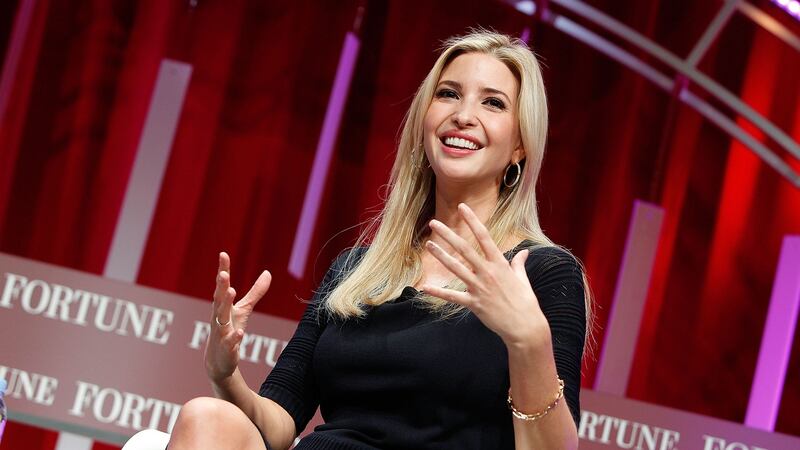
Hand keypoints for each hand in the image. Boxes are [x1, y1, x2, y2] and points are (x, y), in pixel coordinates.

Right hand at [205, 251, 271, 382]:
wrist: (219, 361)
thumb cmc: (229, 330)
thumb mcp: (244, 310)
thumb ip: (255, 292)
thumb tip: (268, 273)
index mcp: (222, 306)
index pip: (221, 286)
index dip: (222, 270)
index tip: (223, 254)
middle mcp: (218, 317)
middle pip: (219, 299)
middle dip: (221, 286)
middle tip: (224, 273)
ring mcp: (220, 333)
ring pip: (221, 318)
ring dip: (225, 305)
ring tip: (231, 291)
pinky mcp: (226, 349)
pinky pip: (229, 342)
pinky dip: (233, 337)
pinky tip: (239, 332)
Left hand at [420, 204, 549, 347]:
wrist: (525, 327)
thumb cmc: (526, 302)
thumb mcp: (523, 279)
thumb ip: (519, 264)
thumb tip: (524, 252)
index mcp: (500, 264)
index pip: (484, 236)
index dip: (472, 221)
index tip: (462, 207)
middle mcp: (487, 272)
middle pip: (464, 249)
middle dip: (448, 234)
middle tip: (434, 223)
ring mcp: (479, 287)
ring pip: (456, 268)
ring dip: (441, 256)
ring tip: (428, 244)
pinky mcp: (474, 303)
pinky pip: (453, 297)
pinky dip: (439, 292)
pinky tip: (425, 287)